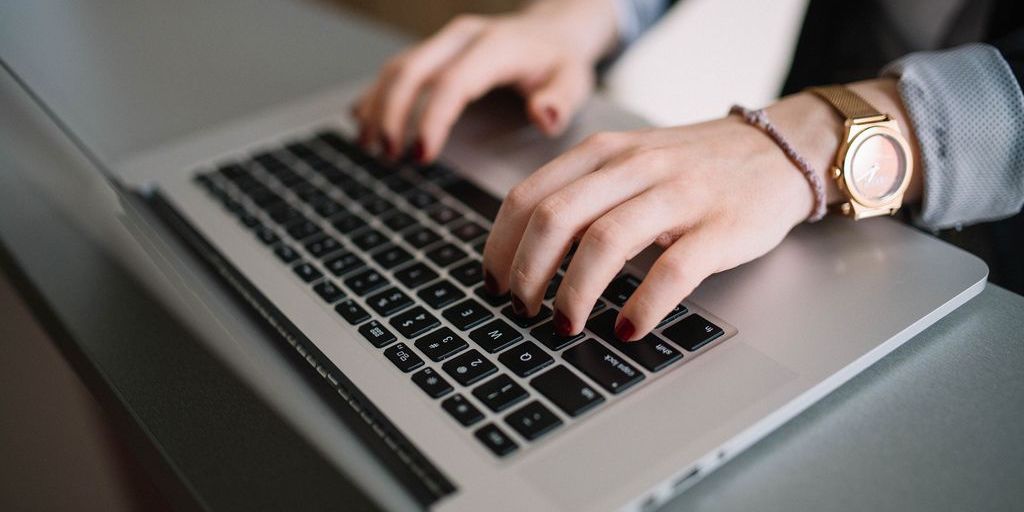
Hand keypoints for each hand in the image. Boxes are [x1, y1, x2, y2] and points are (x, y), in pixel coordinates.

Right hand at [352, 0, 618, 161]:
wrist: (553, 32)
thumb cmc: (559, 62)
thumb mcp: (574, 82)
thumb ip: (560, 101)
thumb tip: (543, 116)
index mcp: (495, 47)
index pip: (453, 82)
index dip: (432, 119)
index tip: (421, 156)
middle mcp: (462, 37)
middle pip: (412, 69)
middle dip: (393, 113)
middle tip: (388, 155)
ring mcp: (444, 41)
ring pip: (397, 67)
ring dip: (377, 106)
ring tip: (369, 146)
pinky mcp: (433, 50)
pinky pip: (396, 68)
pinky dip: (376, 94)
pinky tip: (362, 120)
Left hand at [481, 81, 921, 341]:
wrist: (780, 149)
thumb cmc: (694, 166)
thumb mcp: (629, 162)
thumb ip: (582, 193)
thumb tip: (524, 251)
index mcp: (604, 152)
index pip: (529, 196)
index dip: (501, 246)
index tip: (492, 283)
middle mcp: (635, 166)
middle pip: (556, 218)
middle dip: (527, 273)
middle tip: (522, 311)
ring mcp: (679, 194)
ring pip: (605, 241)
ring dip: (574, 292)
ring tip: (565, 325)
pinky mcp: (720, 227)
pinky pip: (672, 270)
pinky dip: (642, 305)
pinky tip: (627, 328)